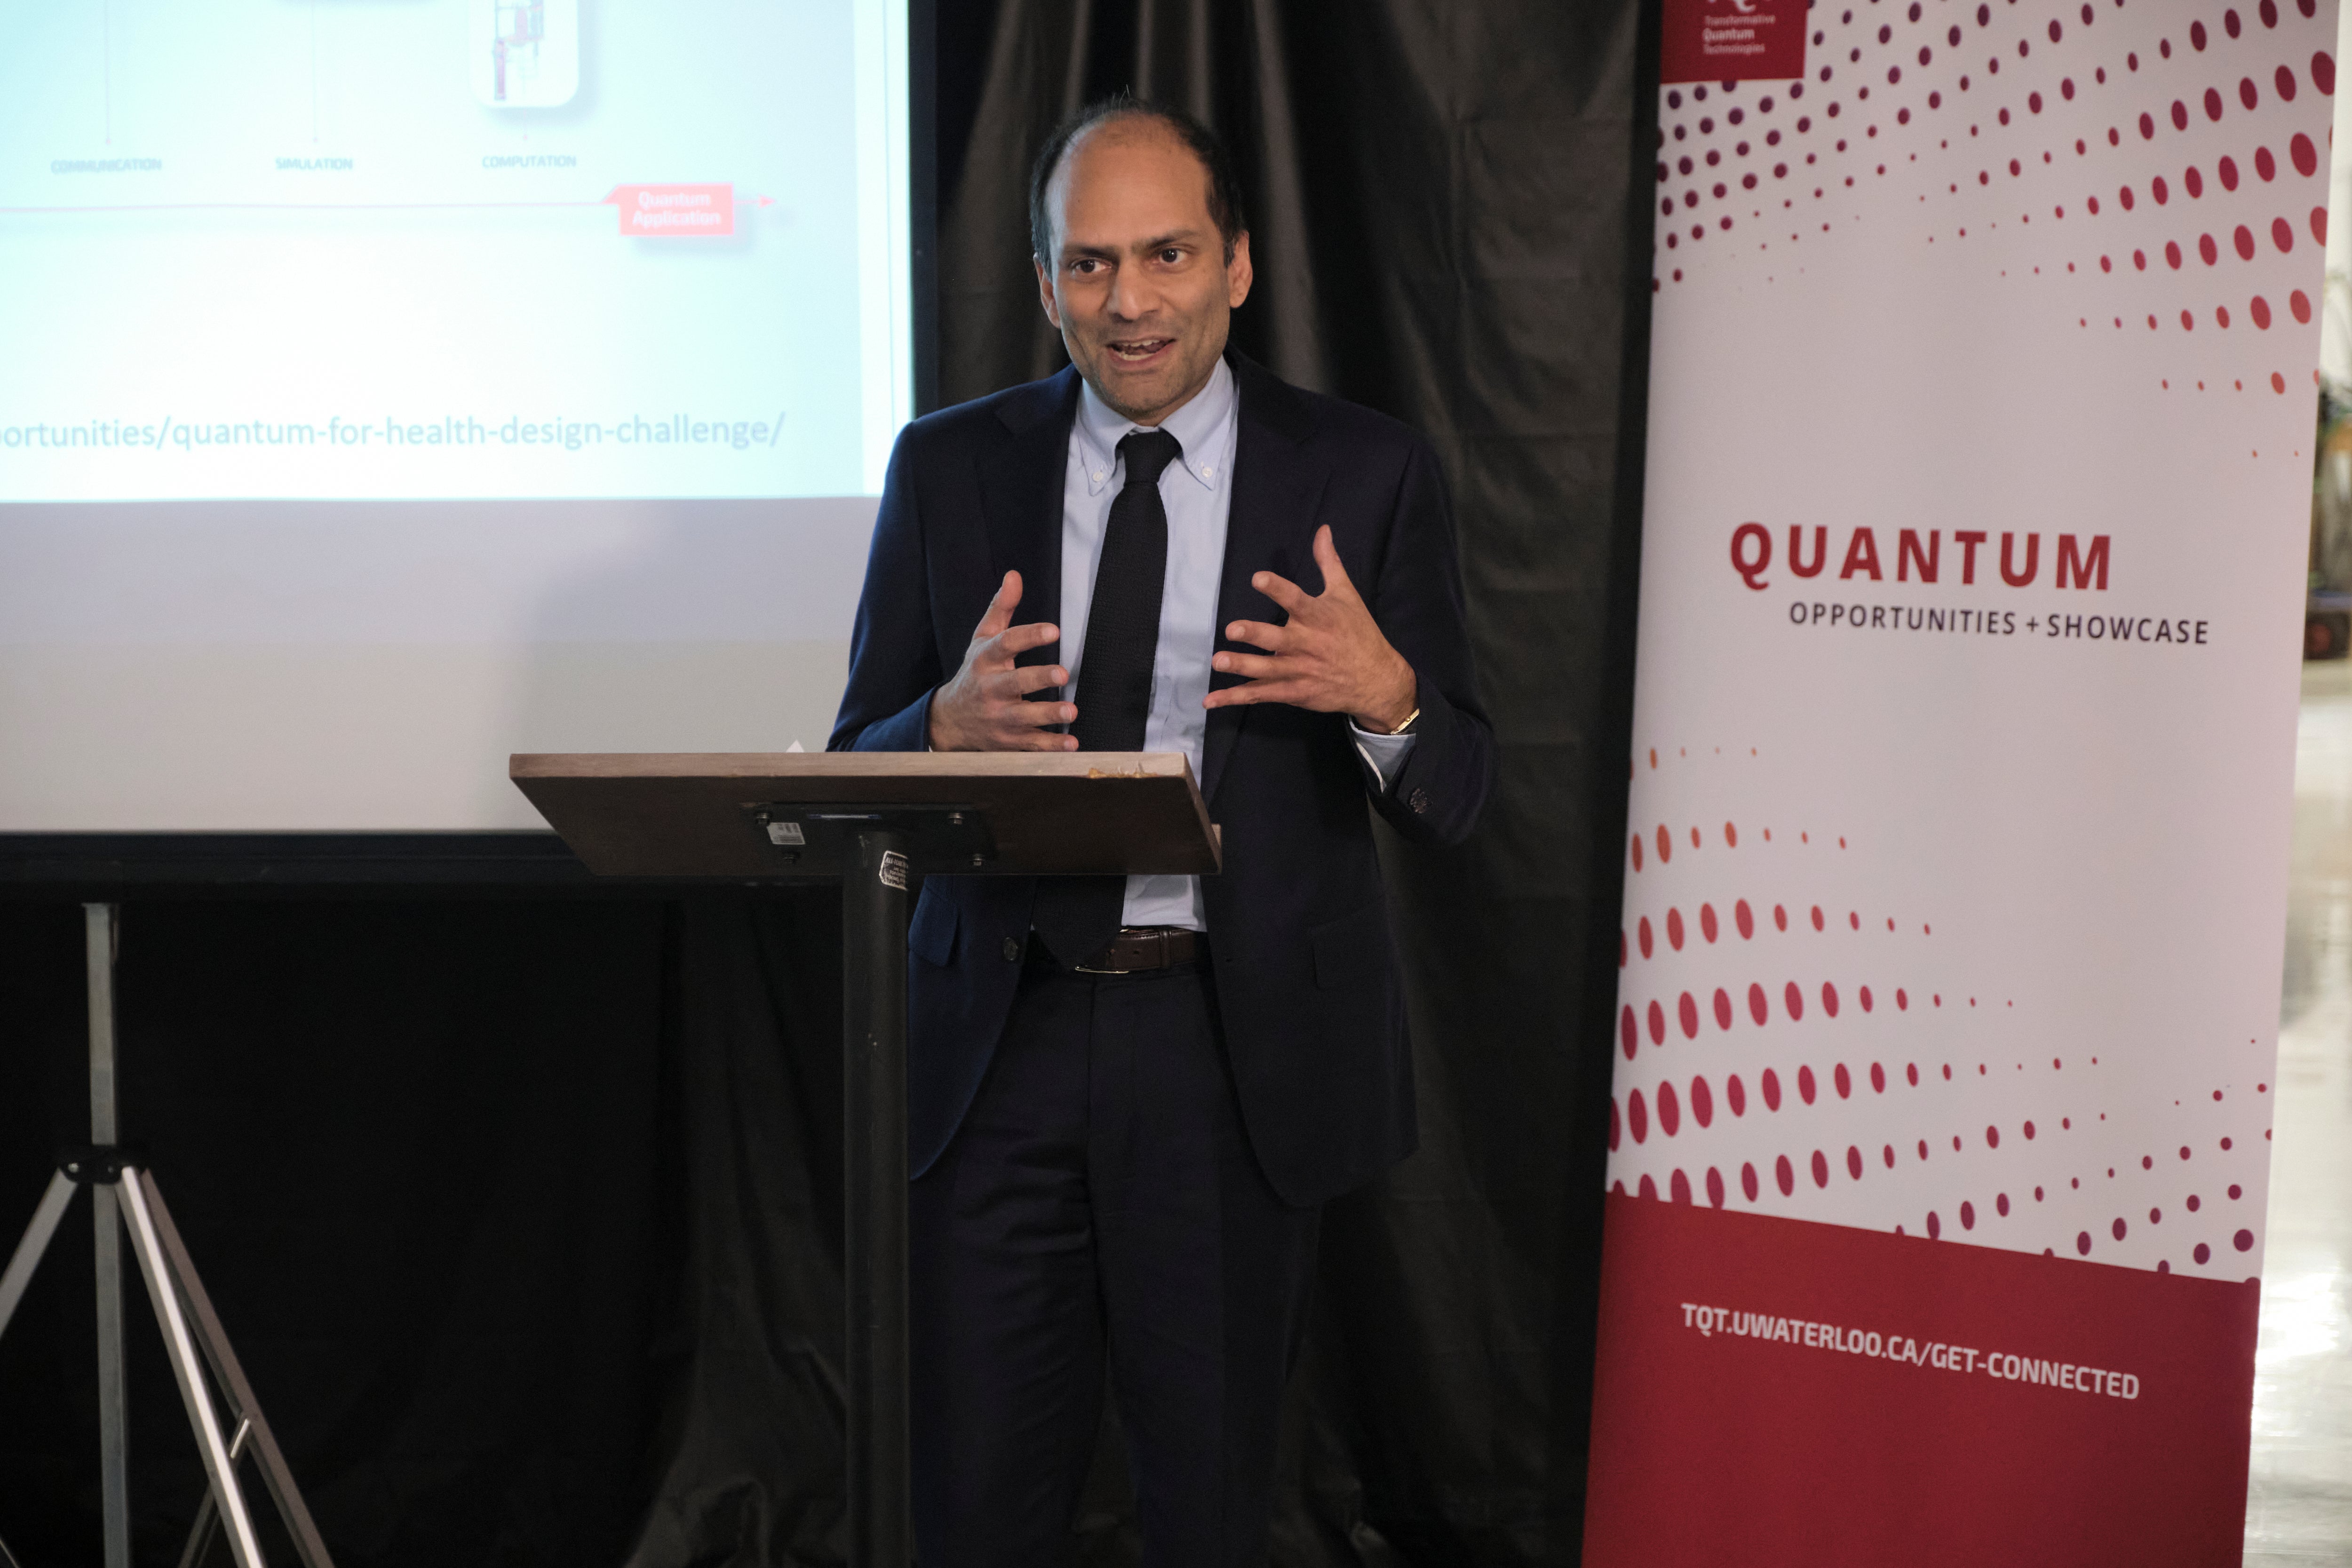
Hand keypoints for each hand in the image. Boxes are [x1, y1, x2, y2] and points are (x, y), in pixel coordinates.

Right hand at [927, 571, 1079, 750]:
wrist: (951, 721)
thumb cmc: (975, 673)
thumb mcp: (982, 639)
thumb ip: (1001, 608)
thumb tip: (1014, 576)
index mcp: (985, 661)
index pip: (1005, 645)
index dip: (1029, 636)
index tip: (1054, 630)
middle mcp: (990, 690)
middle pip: (1013, 683)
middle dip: (1037, 679)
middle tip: (1062, 673)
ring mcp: (998, 718)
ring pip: (1023, 718)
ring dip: (1048, 715)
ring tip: (1071, 712)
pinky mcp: (1008, 741)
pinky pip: (1030, 746)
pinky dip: (1051, 747)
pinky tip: (1071, 744)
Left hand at [1206, 526, 1415, 730]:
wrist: (1376, 680)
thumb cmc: (1359, 633)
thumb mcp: (1347, 594)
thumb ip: (1329, 562)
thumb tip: (1323, 529)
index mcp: (1318, 617)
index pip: (1296, 600)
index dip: (1277, 589)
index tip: (1257, 578)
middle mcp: (1307, 644)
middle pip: (1277, 638)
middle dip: (1255, 634)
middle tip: (1232, 629)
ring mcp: (1299, 670)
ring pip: (1267, 669)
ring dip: (1242, 666)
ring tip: (1219, 660)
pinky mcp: (1294, 692)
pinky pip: (1262, 694)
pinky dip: (1236, 697)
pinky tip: (1212, 700)